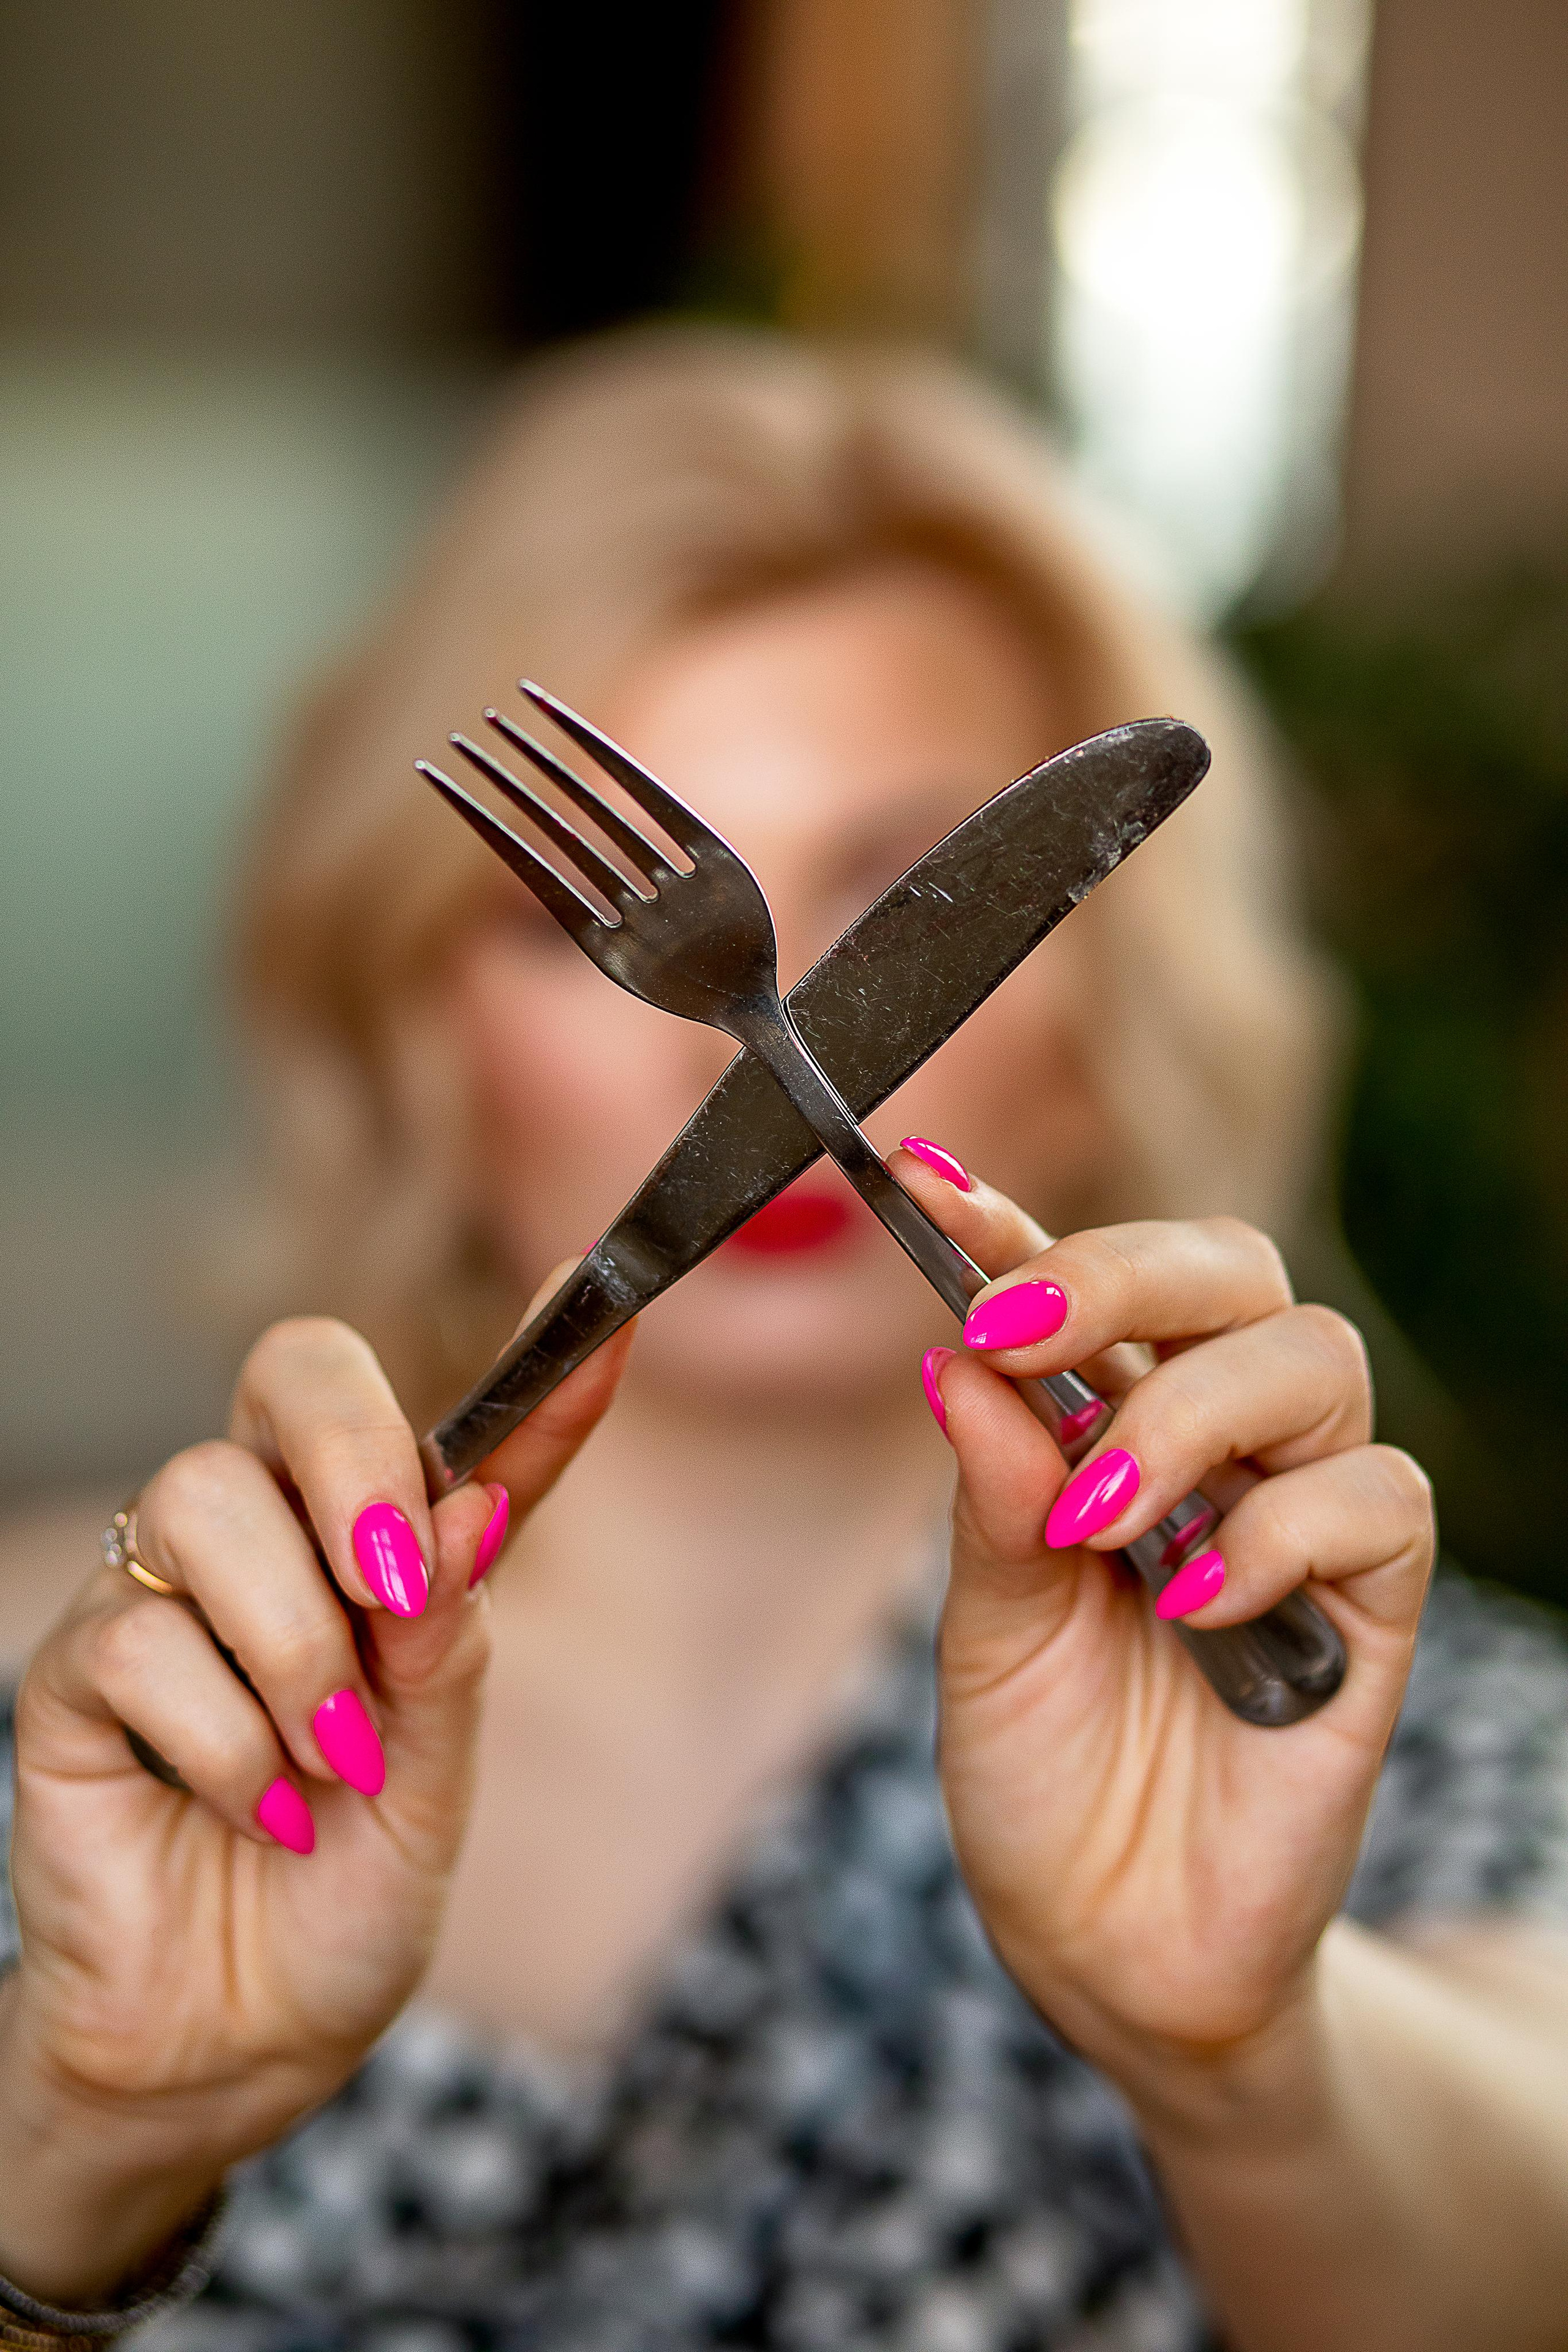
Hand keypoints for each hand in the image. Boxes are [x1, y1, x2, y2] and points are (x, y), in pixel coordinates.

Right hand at [0, 1296, 629, 2299]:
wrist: (239, 2042)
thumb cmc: (349, 1897)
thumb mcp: (440, 1780)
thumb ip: (451, 1648)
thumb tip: (463, 1510)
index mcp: (388, 1553)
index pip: (464, 1428)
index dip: (536, 1364)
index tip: (601, 1298)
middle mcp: (277, 1539)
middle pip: (297, 1371)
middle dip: (356, 1460)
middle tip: (393, 1588)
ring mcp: (168, 1591)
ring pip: (205, 1496)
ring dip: (292, 1645)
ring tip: (325, 1762)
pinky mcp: (76, 1671)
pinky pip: (139, 1634)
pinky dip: (220, 1739)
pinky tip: (250, 1809)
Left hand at [892, 1149, 1435, 2106]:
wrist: (1112, 1946)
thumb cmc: (1042, 1775)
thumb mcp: (984, 1632)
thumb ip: (991, 1498)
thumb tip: (962, 1360)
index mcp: (1104, 1428)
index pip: (1080, 1285)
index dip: (1010, 1220)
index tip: (921, 1183)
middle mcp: (1212, 1447)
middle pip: (1230, 1272)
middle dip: (1124, 1275)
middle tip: (1024, 1329)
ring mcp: (1299, 1517)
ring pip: (1313, 1357)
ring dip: (1189, 1413)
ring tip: (1099, 1518)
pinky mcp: (1372, 1609)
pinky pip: (1376, 1502)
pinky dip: (1279, 1532)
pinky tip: (1192, 1603)